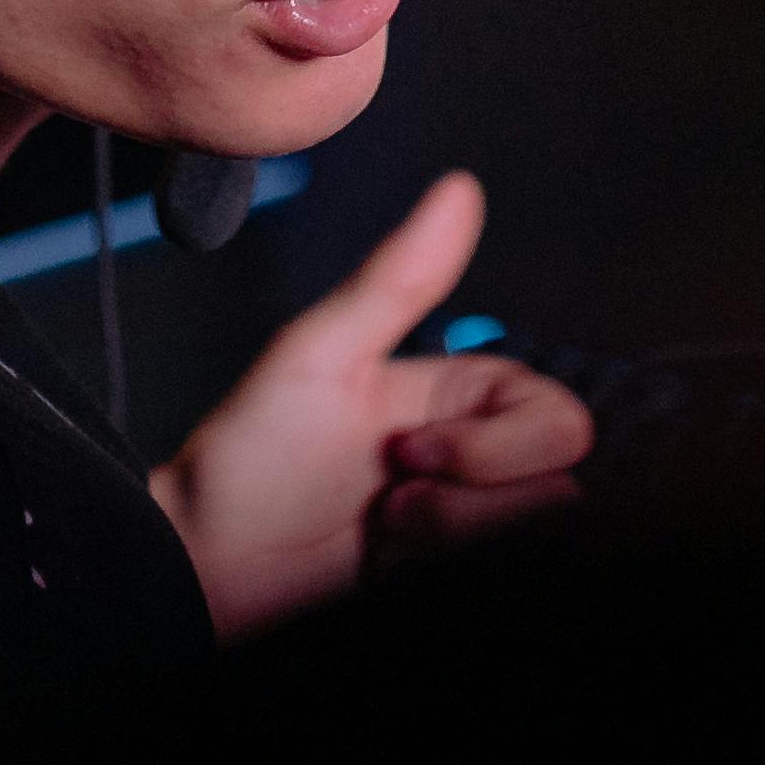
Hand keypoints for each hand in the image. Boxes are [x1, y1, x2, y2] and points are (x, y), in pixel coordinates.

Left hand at [144, 170, 592, 639]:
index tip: (411, 451)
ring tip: (385, 534)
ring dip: (453, 541)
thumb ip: (396, 279)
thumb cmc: (246, 462)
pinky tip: (392, 567)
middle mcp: (473, 464)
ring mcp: (464, 526)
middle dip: (472, 502)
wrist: (205, 570)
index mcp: (459, 401)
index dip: (495, 447)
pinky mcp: (449, 573)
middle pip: (559, 485)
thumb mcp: (320, 354)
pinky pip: (498, 571)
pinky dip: (447, 570)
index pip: (556, 419)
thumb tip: (456, 191)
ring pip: (534, 535)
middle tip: (392, 502)